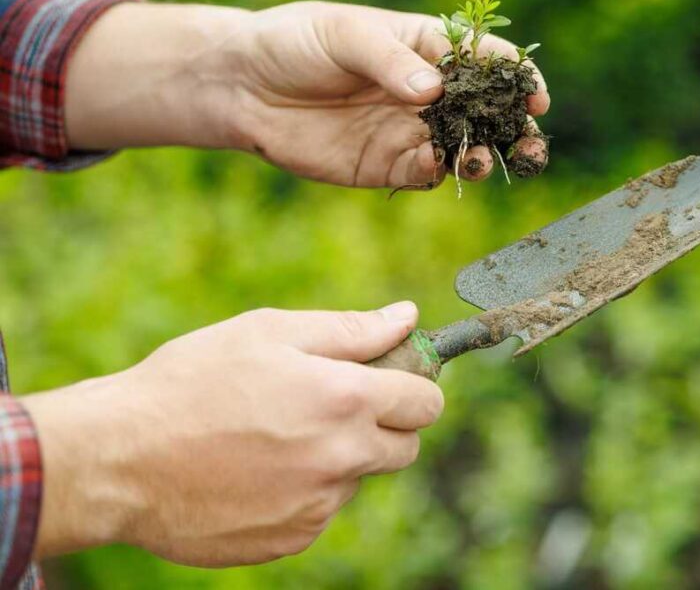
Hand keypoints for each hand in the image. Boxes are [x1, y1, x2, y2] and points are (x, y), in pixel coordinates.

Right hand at [22, 302, 442, 565]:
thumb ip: (350, 329)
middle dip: (383, 425)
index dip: (414, 386)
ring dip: (335, 459)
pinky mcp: (291, 538)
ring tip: (270, 436)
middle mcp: (341, 457)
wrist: (119, 459)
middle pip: (405, 447)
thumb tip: (406, 316)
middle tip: (330, 406)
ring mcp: (317, 505)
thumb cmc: (191, 381)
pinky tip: (253, 471)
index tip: (392, 380)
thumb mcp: (269, 332)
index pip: (425, 402)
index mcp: (345, 399)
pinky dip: (301, 491)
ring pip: (356, 478)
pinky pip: (319, 510)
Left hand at [66, 1, 550, 187]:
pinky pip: (427, 173)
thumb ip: (390, 62)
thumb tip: (433, 91)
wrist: (244, 87)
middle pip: (485, 111)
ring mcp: (410, 130)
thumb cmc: (295, 42)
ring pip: (463, 147)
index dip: (514, 76)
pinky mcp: (388, 166)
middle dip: (513, 126)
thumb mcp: (343, 35)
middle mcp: (427, 92)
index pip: (482, 59)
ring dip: (483, 155)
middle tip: (531, 142)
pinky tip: (445, 167)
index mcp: (426, 47)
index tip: (534, 95)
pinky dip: (443, 173)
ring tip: (484, 159)